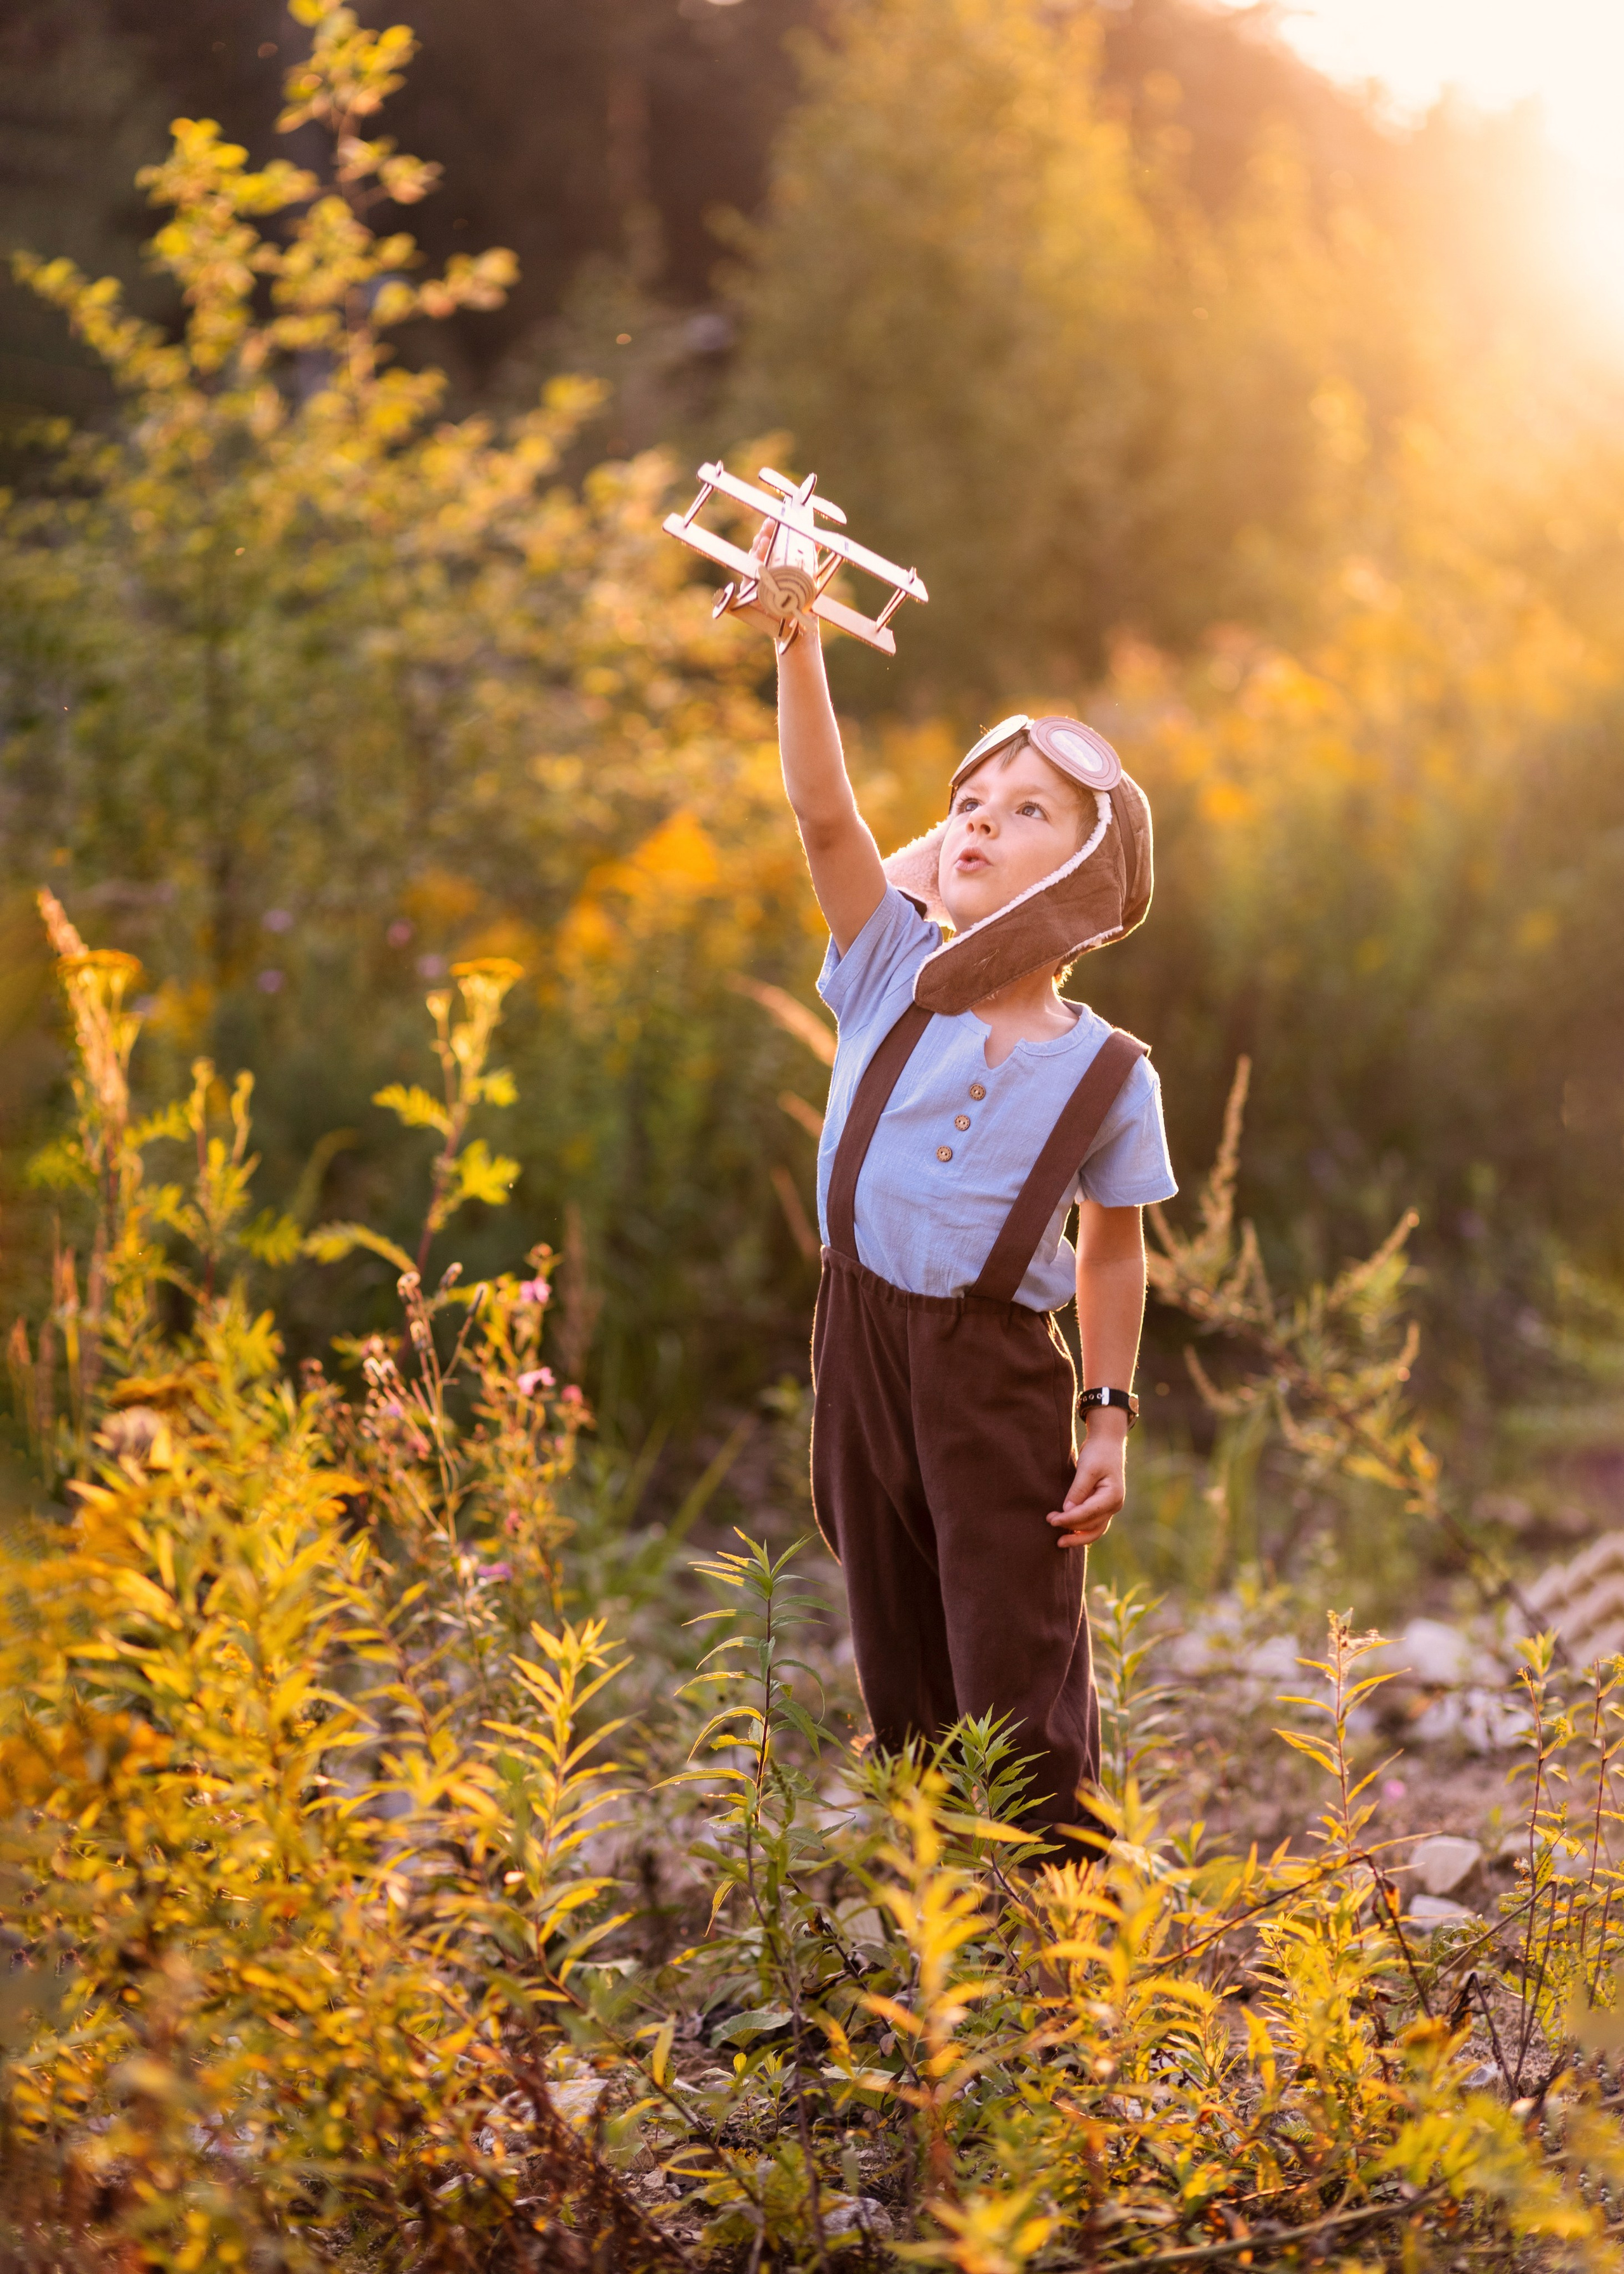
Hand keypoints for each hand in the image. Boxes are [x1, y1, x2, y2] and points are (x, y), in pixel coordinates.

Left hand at [1047, 1415, 1127, 1548]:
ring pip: (1094, 1530)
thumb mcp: (1087, 1468)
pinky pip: (1094, 1525)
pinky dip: (1082, 1531)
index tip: (1051, 1520)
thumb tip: (1067, 1510)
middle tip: (1049, 1521)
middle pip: (1091, 1525)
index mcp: (1113, 1496)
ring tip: (1059, 1542)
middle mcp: (1115, 1505)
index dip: (1069, 1519)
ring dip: (1077, 1536)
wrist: (1107, 1444)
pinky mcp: (1104, 1507)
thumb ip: (1078, 1490)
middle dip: (1070, 1526)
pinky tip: (1069, 1534)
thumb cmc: (1098, 1453)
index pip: (1088, 1513)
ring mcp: (1111, 1508)